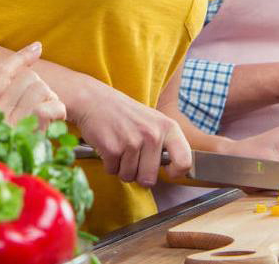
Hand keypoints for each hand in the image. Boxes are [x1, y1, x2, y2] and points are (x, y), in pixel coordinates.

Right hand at [0, 42, 65, 128]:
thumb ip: (2, 111)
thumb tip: (26, 75)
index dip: (20, 58)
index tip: (37, 47)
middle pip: (26, 77)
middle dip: (42, 89)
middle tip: (44, 111)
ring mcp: (7, 126)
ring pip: (39, 89)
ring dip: (51, 102)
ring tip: (49, 122)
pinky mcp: (24, 136)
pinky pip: (46, 109)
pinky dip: (57, 113)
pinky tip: (56, 125)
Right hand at [68, 81, 192, 186]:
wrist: (94, 100)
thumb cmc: (125, 113)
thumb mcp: (153, 121)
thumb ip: (165, 143)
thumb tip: (175, 170)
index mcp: (168, 127)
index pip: (185, 161)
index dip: (176, 173)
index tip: (168, 172)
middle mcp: (153, 135)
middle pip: (149, 179)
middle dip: (138, 175)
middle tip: (132, 157)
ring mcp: (133, 142)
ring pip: (129, 177)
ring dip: (121, 168)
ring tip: (119, 147)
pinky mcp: (113, 149)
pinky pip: (113, 171)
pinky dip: (109, 164)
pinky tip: (109, 146)